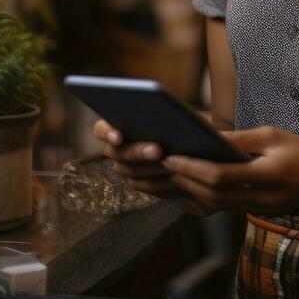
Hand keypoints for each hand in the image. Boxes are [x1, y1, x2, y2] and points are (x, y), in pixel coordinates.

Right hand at [91, 118, 215, 216]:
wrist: (198, 142)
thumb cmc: (182, 120)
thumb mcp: (175, 113)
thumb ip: (163, 112)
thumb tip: (164, 116)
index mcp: (118, 126)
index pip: (101, 129)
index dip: (107, 133)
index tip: (119, 137)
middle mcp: (118, 149)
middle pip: (118, 153)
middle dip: (138, 152)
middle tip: (158, 150)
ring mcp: (128, 168)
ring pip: (131, 173)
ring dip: (151, 169)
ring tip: (172, 164)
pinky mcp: (144, 182)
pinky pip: (147, 186)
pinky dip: (161, 182)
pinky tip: (178, 178)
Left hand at [160, 125, 298, 215]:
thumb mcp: (273, 136)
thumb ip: (240, 139)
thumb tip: (208, 136)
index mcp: (266, 177)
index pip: (219, 177)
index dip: (192, 168)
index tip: (171, 157)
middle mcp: (260, 199)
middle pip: (212, 195)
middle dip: (184, 180)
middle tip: (163, 165)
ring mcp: (259, 210)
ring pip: (216, 205)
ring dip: (191, 190)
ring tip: (172, 174)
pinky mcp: (257, 213)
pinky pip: (225, 207)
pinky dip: (206, 196)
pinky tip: (194, 184)